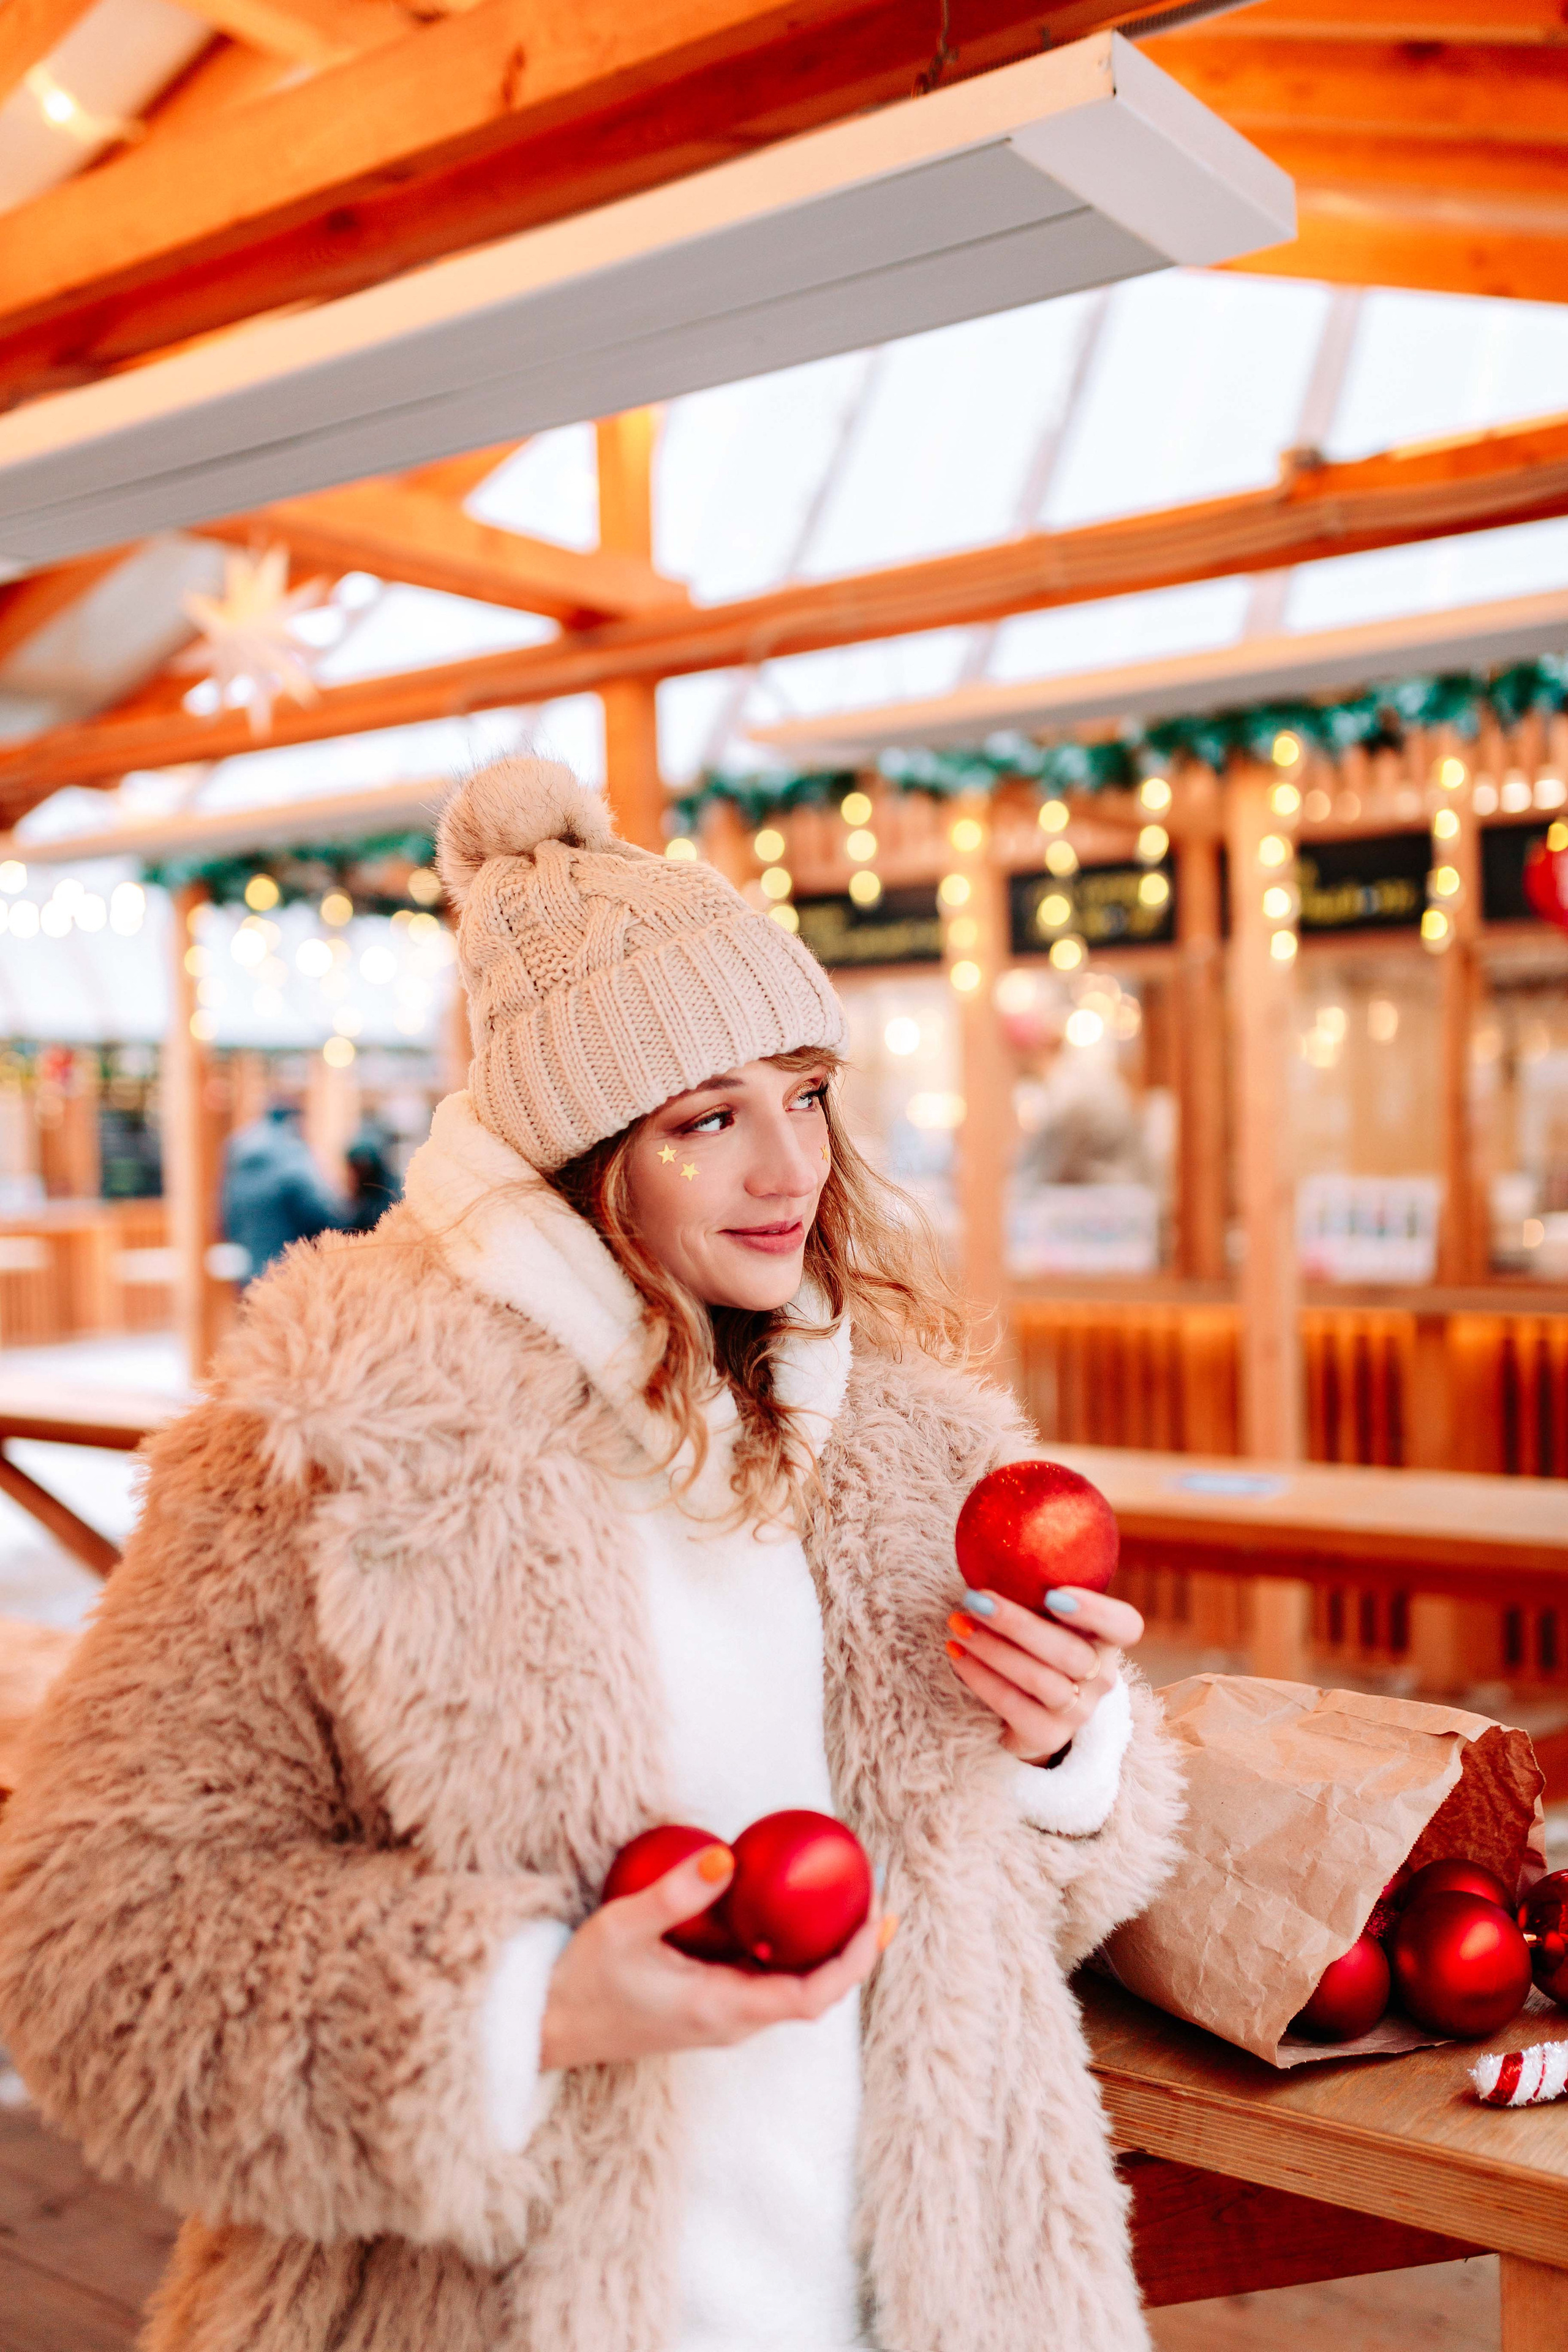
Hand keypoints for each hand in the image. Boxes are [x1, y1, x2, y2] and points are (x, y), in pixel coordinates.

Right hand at [538, 1846, 889, 2070]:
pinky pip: (771, 1984)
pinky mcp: (712, 2010)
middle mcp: (733, 2023)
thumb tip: (728, 1860)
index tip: (879, 1916)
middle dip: (855, 1950)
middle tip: (878, 1894)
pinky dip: (797, 1953)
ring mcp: (724, 2020)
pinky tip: (796, 1916)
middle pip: (817, 1995)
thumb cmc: (584, 1980)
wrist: (551, 2028)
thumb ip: (675, 1895)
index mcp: (722, 2010)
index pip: (813, 1996)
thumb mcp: (623, 1928)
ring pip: (796, 1991)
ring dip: (830, 1952)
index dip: (854, 1960)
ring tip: (852, 1899)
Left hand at [944, 1585, 1143, 1763]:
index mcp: (1107, 1640)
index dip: (1096, 1611)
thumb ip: (1035, 1587)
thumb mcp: (1044, 1617)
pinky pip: (1013, 1705)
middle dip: (1017, 1624)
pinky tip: (957, 1654)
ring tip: (958, 1624)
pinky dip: (981, 1677)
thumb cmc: (1034, 1644)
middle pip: (1069, 1652)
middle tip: (975, 1598)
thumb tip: (994, 1537)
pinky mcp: (1047, 1736)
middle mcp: (1101, 1677)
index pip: (1125, 1626)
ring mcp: (1078, 1710)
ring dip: (992, 1648)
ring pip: (1039, 1679)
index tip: (1054, 1594)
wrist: (1029, 1711)